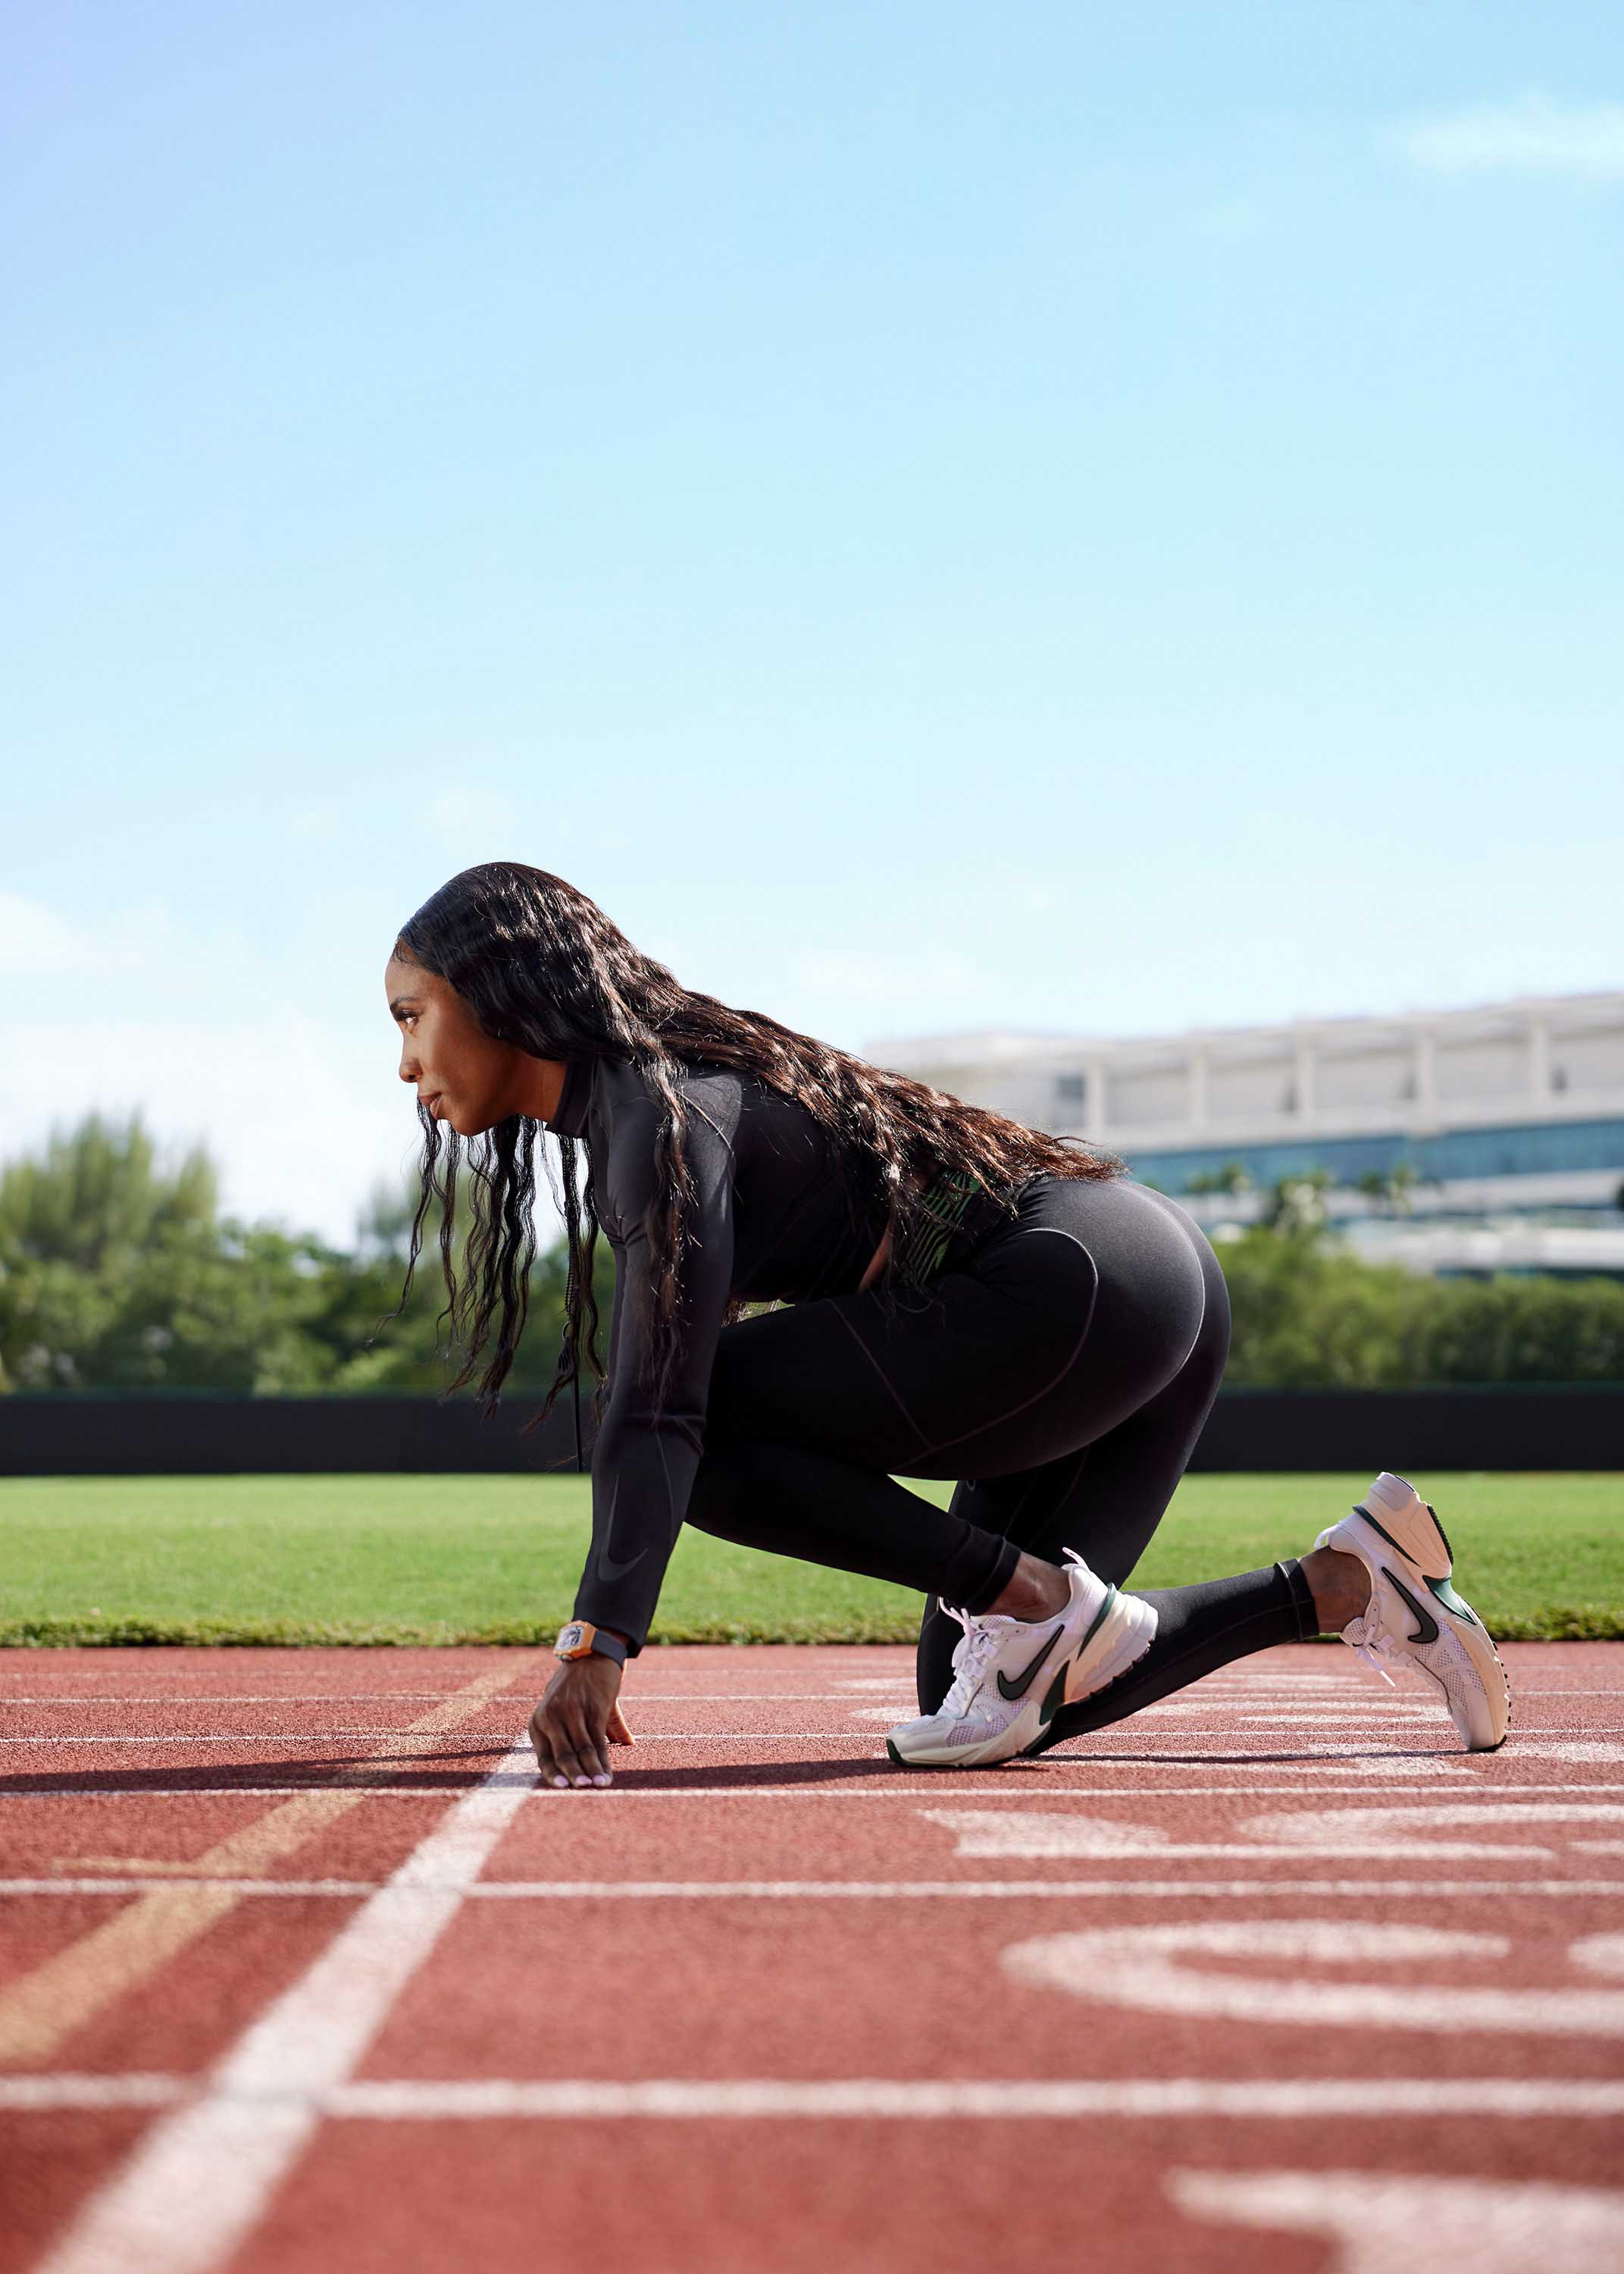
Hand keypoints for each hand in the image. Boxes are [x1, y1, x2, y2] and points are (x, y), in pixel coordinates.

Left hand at [529, 1654, 634, 1787]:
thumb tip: (622, 1744)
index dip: (552, 1773)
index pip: (544, 1754)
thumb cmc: (580, 1682)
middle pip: (563, 1754)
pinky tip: (607, 1773)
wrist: (593, 1651)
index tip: (561, 1788)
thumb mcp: (573, 1706)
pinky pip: (598, 1740)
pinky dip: (603, 1760)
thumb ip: (587, 1731)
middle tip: (582, 1791)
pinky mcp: (592, 1708)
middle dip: (573, 1775)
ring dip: (591, 1772)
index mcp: (540, 1720)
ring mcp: (572, 1712)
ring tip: (598, 1787)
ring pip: (582, 1750)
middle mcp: (551, 1716)